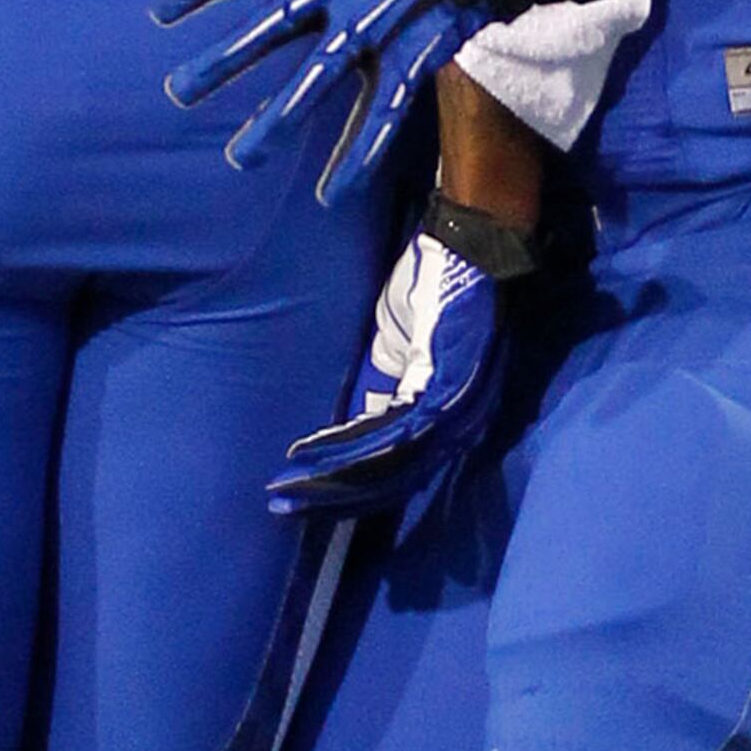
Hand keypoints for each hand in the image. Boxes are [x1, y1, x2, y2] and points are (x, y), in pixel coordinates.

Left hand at [166, 0, 693, 202]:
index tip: (161, 14)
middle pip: (268, 30)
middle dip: (222, 64)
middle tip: (179, 93)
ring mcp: (374, 27)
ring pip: (316, 83)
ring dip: (276, 122)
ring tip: (241, 159)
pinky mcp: (411, 58)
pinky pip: (380, 115)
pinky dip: (357, 156)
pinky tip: (332, 192)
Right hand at [267, 201, 527, 523]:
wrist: (468, 242)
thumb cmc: (435, 284)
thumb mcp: (396, 343)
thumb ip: (379, 385)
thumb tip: (349, 422)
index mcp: (440, 412)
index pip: (392, 466)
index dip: (344, 485)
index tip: (297, 497)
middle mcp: (452, 422)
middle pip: (389, 479)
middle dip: (331, 496)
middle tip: (282, 508)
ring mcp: (452, 408)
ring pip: (388, 466)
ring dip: (333, 481)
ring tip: (289, 491)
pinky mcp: (446, 387)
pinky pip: (393, 432)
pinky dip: (348, 447)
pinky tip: (310, 454)